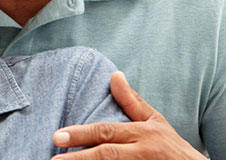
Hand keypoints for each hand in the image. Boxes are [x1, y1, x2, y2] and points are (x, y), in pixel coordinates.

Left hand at [51, 71, 206, 158]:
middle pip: (107, 154)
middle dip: (79, 157)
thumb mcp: (154, 121)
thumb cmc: (171, 146)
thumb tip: (113, 75)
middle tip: (54, 159)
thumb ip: (131, 101)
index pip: (107, 132)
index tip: (57, 136)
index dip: (81, 134)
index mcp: (142, 133)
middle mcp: (142, 152)